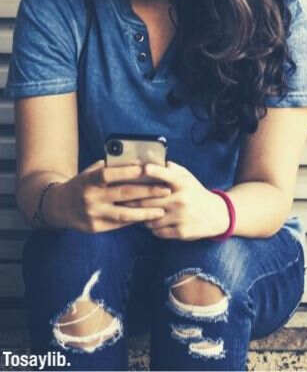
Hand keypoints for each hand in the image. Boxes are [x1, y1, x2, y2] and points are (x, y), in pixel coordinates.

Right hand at [45, 160, 170, 232]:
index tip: (147, 168)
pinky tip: (148, 218)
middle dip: (147, 192)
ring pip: (123, 214)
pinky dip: (135, 220)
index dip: (128, 171)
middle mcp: (90, 197)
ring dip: (145, 212)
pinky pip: (119, 224)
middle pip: (122, 194)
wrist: (58, 207)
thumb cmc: (82, 184)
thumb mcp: (90, 172)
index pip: (109, 174)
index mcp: (88, 180)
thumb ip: (109, 168)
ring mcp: (93, 214)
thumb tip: (137, 162)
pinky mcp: (95, 227)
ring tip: (162, 210)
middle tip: (166, 190)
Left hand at [120, 161, 229, 240]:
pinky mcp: (182, 232)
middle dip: (132, 200)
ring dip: (142, 216)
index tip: (142, 168)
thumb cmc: (196, 193)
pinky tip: (154, 223)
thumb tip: (150, 160)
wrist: (217, 215)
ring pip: (150, 218)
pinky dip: (153, 228)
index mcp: (183, 184)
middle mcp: (182, 199)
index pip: (166, 175)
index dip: (153, 171)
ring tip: (140, 212)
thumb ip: (170, 169)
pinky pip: (157, 231)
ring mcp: (181, 217)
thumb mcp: (187, 177)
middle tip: (122, 199)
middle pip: (148, 200)